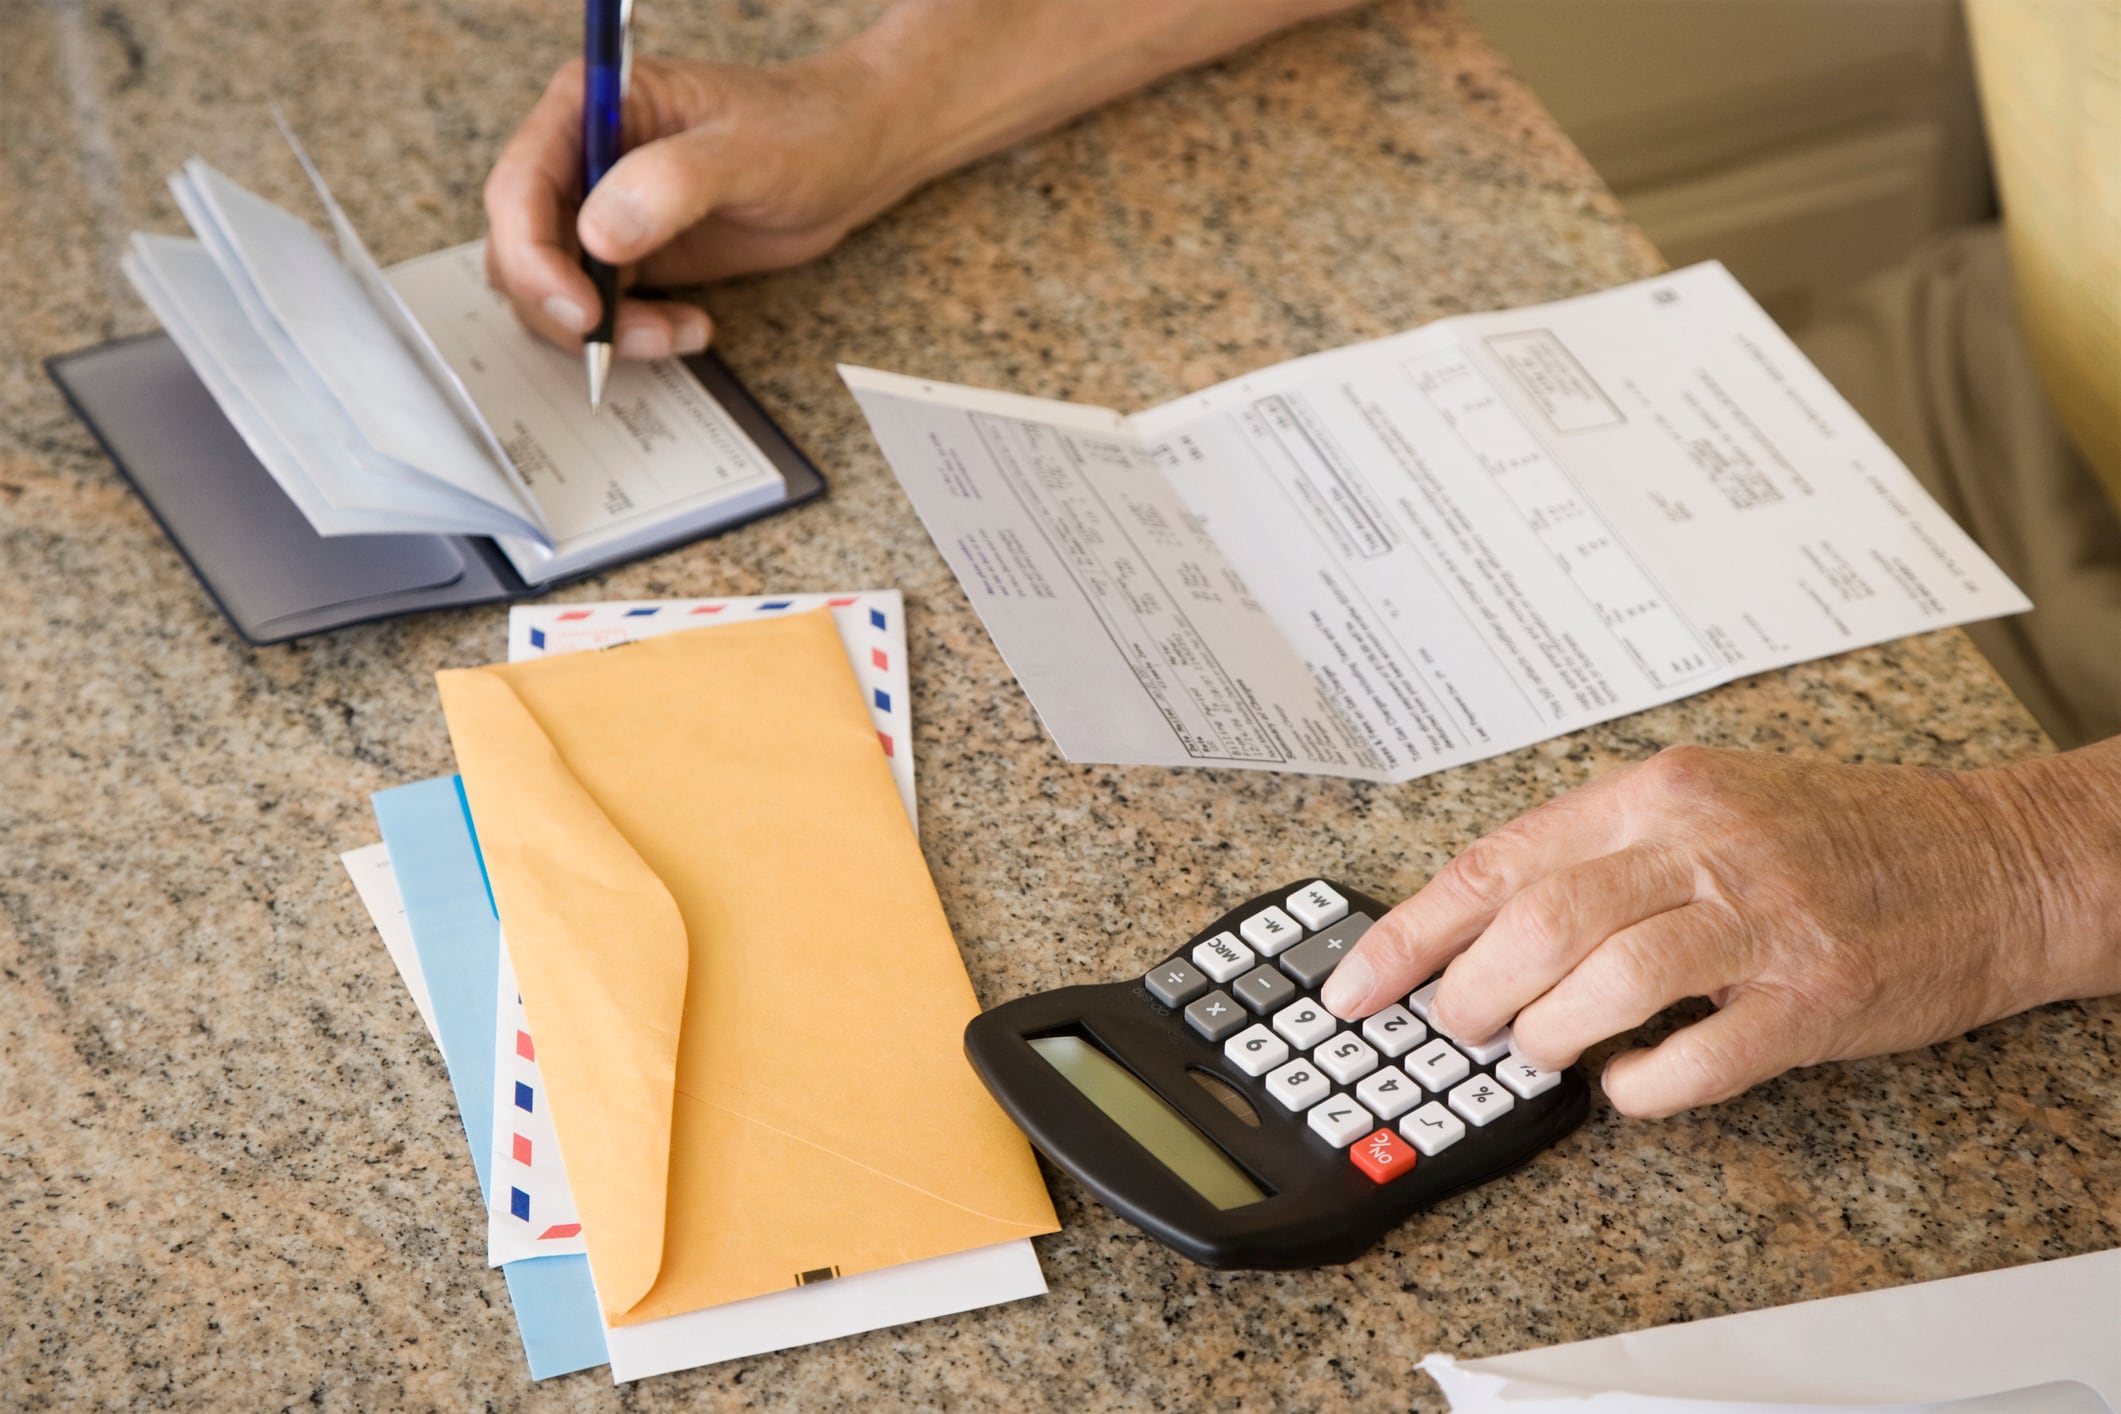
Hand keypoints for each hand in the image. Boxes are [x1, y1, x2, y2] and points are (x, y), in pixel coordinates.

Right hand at [482, 51, 904, 357]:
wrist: (851, 155)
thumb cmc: (805, 129)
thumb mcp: (748, 150)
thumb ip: (673, 183)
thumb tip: (600, 234)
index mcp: (591, 106)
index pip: (520, 187)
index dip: (532, 255)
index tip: (581, 307)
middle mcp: (582, 157)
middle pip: (520, 248)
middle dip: (562, 306)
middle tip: (623, 338)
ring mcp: (603, 210)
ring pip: (552, 290)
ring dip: (602, 330)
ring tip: (678, 333)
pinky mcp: (632, 255)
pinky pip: (600, 310)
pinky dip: (632, 335)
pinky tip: (691, 329)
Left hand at [1319, 746, 2105, 1117]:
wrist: (1999, 859)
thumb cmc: (1841, 836)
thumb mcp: (1710, 802)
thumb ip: (1602, 851)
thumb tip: (1483, 921)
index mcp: (1659, 789)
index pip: (1498, 860)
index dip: (1408, 933)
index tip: (1350, 986)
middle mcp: (1701, 841)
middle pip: (1535, 921)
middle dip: (1468, 992)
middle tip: (1457, 1028)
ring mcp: (1761, 918)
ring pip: (1603, 979)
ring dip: (1545, 1034)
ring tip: (1538, 1051)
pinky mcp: (1815, 996)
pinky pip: (1698, 1055)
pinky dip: (1641, 1085)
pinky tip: (1628, 1085)